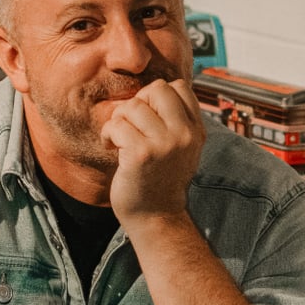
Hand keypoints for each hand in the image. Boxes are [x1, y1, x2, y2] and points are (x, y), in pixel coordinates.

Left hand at [100, 78, 205, 225]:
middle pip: (156, 89)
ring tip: (119, 139)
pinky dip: (108, 134)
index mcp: (196, 130)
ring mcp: (164, 144)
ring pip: (132, 106)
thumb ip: (175, 120)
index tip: (148, 119)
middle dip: (137, 103)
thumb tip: (154, 89)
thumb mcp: (180, 147)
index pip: (179, 87)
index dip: (157, 97)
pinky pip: (116, 125)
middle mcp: (184, 135)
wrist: (156, 217)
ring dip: (118, 121)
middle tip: (131, 125)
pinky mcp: (141, 154)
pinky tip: (111, 148)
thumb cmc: (160, 179)